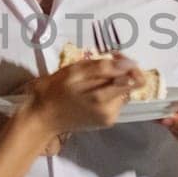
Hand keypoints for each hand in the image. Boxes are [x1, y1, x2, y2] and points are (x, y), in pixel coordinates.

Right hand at [21, 56, 141, 137]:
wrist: (43, 118)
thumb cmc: (54, 92)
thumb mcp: (74, 72)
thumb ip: (103, 68)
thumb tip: (130, 64)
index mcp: (104, 99)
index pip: (134, 79)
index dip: (127, 64)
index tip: (113, 56)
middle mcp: (112, 111)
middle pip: (129, 85)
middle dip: (118, 71)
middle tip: (98, 63)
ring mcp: (110, 118)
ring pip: (122, 92)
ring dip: (111, 81)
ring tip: (90, 77)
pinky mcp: (106, 121)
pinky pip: (114, 100)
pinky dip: (106, 91)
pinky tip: (90, 88)